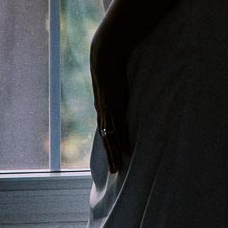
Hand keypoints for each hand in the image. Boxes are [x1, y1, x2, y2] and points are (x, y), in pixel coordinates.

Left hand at [90, 27, 132, 174]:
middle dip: (110, 155)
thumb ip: (116, 83)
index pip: (104, 129)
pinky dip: (122, 143)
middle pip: (105, 139)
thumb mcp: (112, 77)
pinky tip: (126, 153)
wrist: (105, 56)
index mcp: (102, 105)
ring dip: (115, 154)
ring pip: (111, 139)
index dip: (108, 142)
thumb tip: (120, 81)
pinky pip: (119, 130)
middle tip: (115, 171)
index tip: (111, 153)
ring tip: (118, 169)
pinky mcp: (115, 108)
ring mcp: (108, 111)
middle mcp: (102, 112)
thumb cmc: (110, 62)